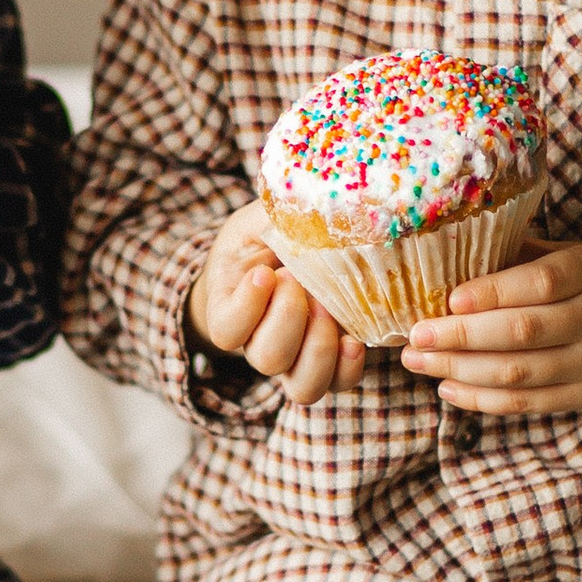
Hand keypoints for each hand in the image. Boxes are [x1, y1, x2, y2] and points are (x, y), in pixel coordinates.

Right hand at [189, 201, 365, 408]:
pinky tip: (355, 339)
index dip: (245, 308)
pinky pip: (337, 383)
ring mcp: (297, 358)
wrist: (287, 257)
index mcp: (234, 309)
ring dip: (319, 350)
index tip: (264, 272)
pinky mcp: (331, 361)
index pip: (226, 330)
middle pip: (266, 358)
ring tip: (329, 310)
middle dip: (287, 319)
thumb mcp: (262, 218)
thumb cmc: (269, 236)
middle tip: (297, 281)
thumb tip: (307, 195)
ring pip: (302, 386)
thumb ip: (272, 214)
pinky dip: (348, 367)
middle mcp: (261, 342)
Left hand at [400, 242, 581, 415]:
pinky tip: (449, 388)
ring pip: (519, 374)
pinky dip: (484, 400)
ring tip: (419, 361)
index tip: (448, 299)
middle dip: (460, 338)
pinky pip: (529, 404)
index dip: (492, 292)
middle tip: (414, 336)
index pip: (541, 284)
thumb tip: (456, 250)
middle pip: (521, 333)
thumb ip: (526, 256)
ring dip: (460, 370)